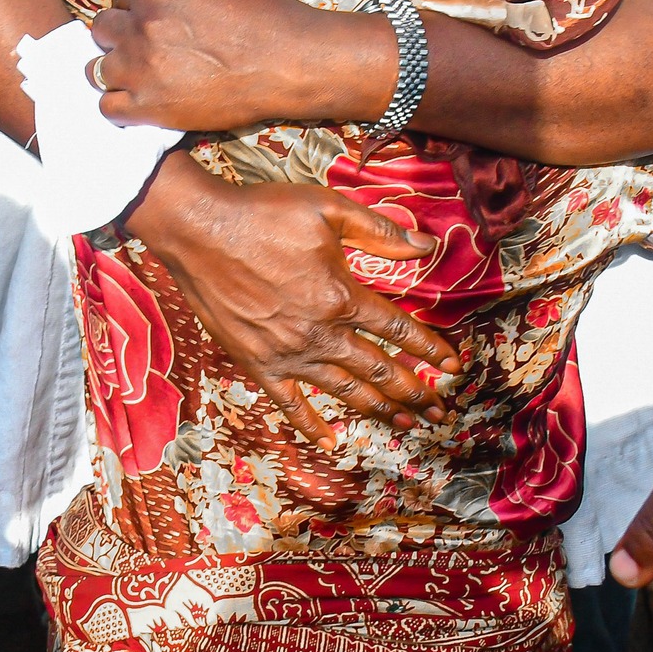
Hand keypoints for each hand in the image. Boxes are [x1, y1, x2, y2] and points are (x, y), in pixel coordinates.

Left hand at [91, 0, 389, 133]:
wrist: (289, 62)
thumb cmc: (263, 18)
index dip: (134, 9)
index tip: (146, 20)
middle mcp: (141, 29)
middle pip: (101, 30)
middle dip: (118, 36)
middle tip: (141, 46)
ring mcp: (142, 71)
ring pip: (95, 70)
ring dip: (114, 70)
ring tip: (137, 75)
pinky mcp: (151, 109)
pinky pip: (108, 108)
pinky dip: (119, 105)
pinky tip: (139, 101)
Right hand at [129, 152, 458, 446]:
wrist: (199, 230)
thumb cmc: (264, 213)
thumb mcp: (329, 209)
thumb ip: (380, 231)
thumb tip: (428, 245)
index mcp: (342, 296)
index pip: (398, 330)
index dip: (430, 349)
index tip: (453, 366)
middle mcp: (321, 332)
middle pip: (379, 369)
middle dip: (415, 392)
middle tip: (441, 412)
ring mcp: (289, 352)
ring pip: (344, 390)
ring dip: (379, 410)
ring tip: (407, 426)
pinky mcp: (257, 362)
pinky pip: (290, 402)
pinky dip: (311, 424)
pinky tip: (331, 441)